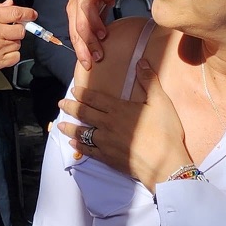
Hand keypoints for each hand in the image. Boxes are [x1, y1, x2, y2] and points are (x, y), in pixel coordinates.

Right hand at [0, 0, 31, 80]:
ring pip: (18, 44)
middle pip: (20, 30)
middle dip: (16, 30)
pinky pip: (15, 58)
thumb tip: (9, 3)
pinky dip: (11, 56)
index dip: (28, 13)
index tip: (31, 15)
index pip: (17, 12)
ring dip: (11, 43)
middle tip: (7, 32)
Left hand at [55, 62, 189, 189]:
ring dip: (70, 127)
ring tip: (60, 125)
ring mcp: (105, 143)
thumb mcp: (160, 102)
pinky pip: (88, 150)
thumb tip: (141, 61)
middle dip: (71, 107)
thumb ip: (149, 81)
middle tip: (61, 104)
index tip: (73, 90)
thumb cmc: (165, 131)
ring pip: (82, 132)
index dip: (82, 94)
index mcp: (118, 109)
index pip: (94, 99)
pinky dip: (79, 146)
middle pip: (84, 114)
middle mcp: (107, 125)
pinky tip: (73, 144)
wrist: (165, 164)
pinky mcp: (107, 158)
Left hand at [63, 0, 119, 69]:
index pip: (76, 36)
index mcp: (75, 14)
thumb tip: (100, 43)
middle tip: (97, 57)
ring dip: (93, 23)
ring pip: (86, 10)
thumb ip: (95, 25)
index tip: (88, 66)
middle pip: (79, 27)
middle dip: (87, 44)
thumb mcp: (91, 10)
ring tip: (102, 35)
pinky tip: (111, 2)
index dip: (81, 51)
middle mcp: (78, 5)